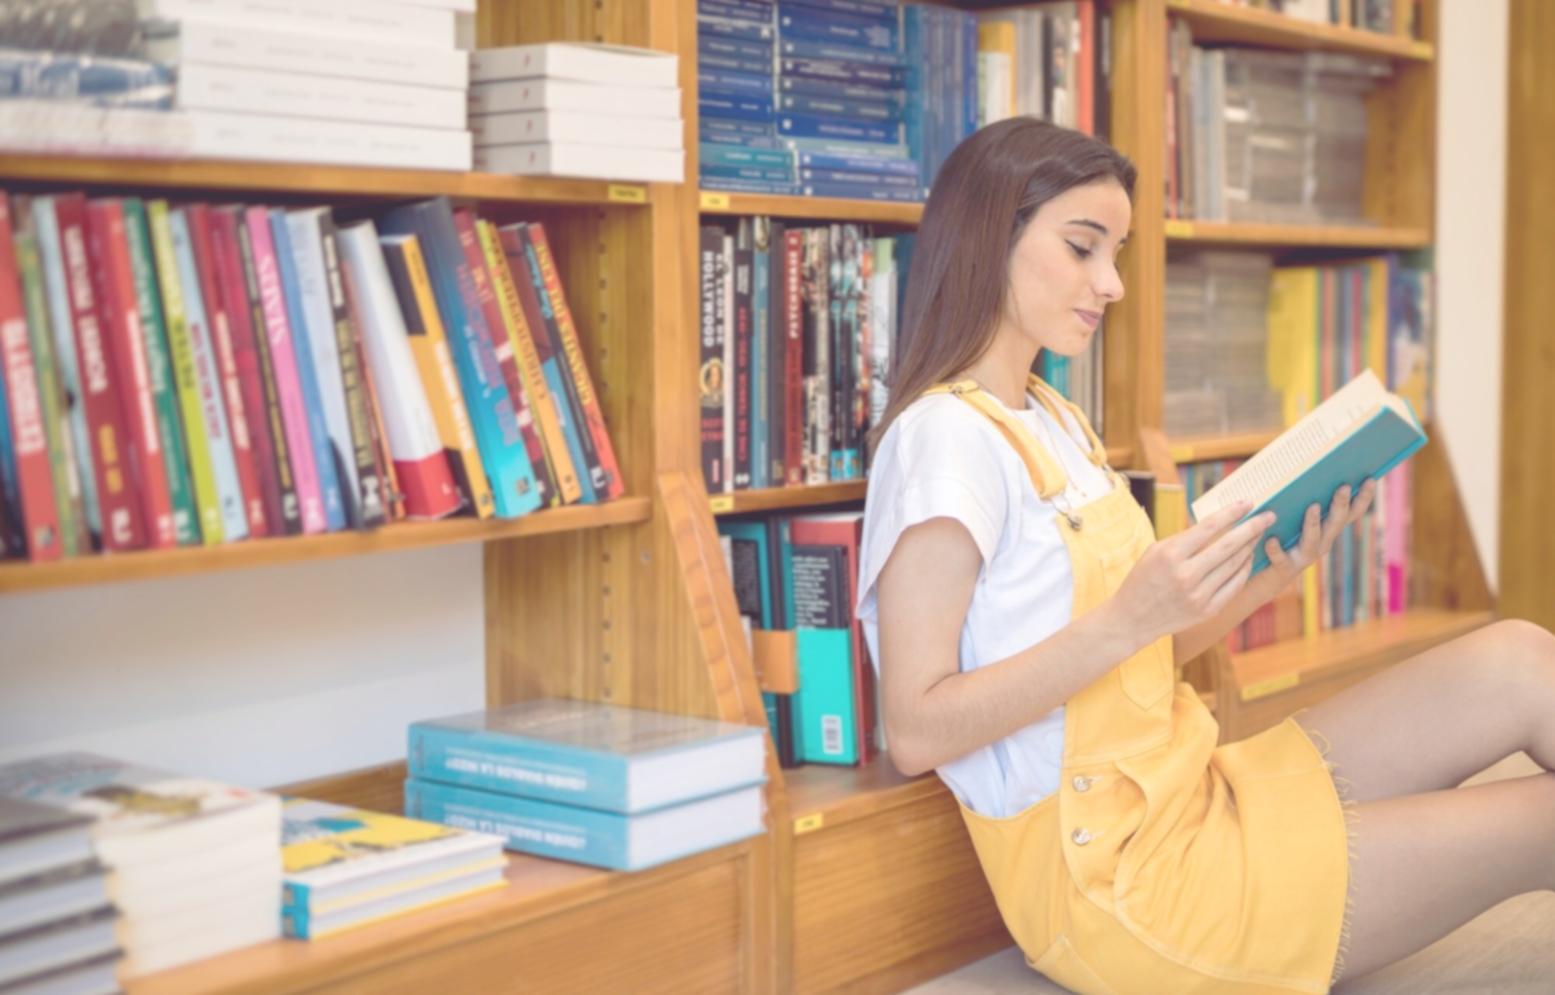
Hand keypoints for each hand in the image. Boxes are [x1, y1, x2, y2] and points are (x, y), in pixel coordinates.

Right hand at [1111, 500, 1276, 647]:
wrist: (1132, 619)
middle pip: (1229, 545)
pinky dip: (1244, 569)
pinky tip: (1248, 557)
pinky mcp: (1208, 610)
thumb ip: (1185, 539)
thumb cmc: (1143, 579)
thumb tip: (1218, 524)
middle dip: (1252, 528)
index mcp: (1171, 554)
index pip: (1209, 527)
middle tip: (1269, 516)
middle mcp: (1186, 574)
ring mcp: (1199, 594)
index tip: (1248, 503)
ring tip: (1258, 534)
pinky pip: (1234, 585)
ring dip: (1250, 546)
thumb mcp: (1156, 552)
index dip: (1232, 513)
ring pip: (1235, 564)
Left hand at [1262, 480, 1377, 580]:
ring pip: (1313, 540)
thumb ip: (1299, 499)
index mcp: (1326, 530)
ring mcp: (1304, 557)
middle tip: (1344, 486)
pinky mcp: (1284, 568)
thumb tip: (1301, 466)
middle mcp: (1321, 544)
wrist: (1263, 577)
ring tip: (1312, 507)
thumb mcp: (1292, 518)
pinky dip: (1276, 548)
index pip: (1350, 513)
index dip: (1363, 498)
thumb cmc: (1278, 538)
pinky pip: (1281, 557)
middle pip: (1335, 523)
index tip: (1371, 479)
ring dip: (1314, 523)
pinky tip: (1270, 539)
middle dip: (1341, 505)